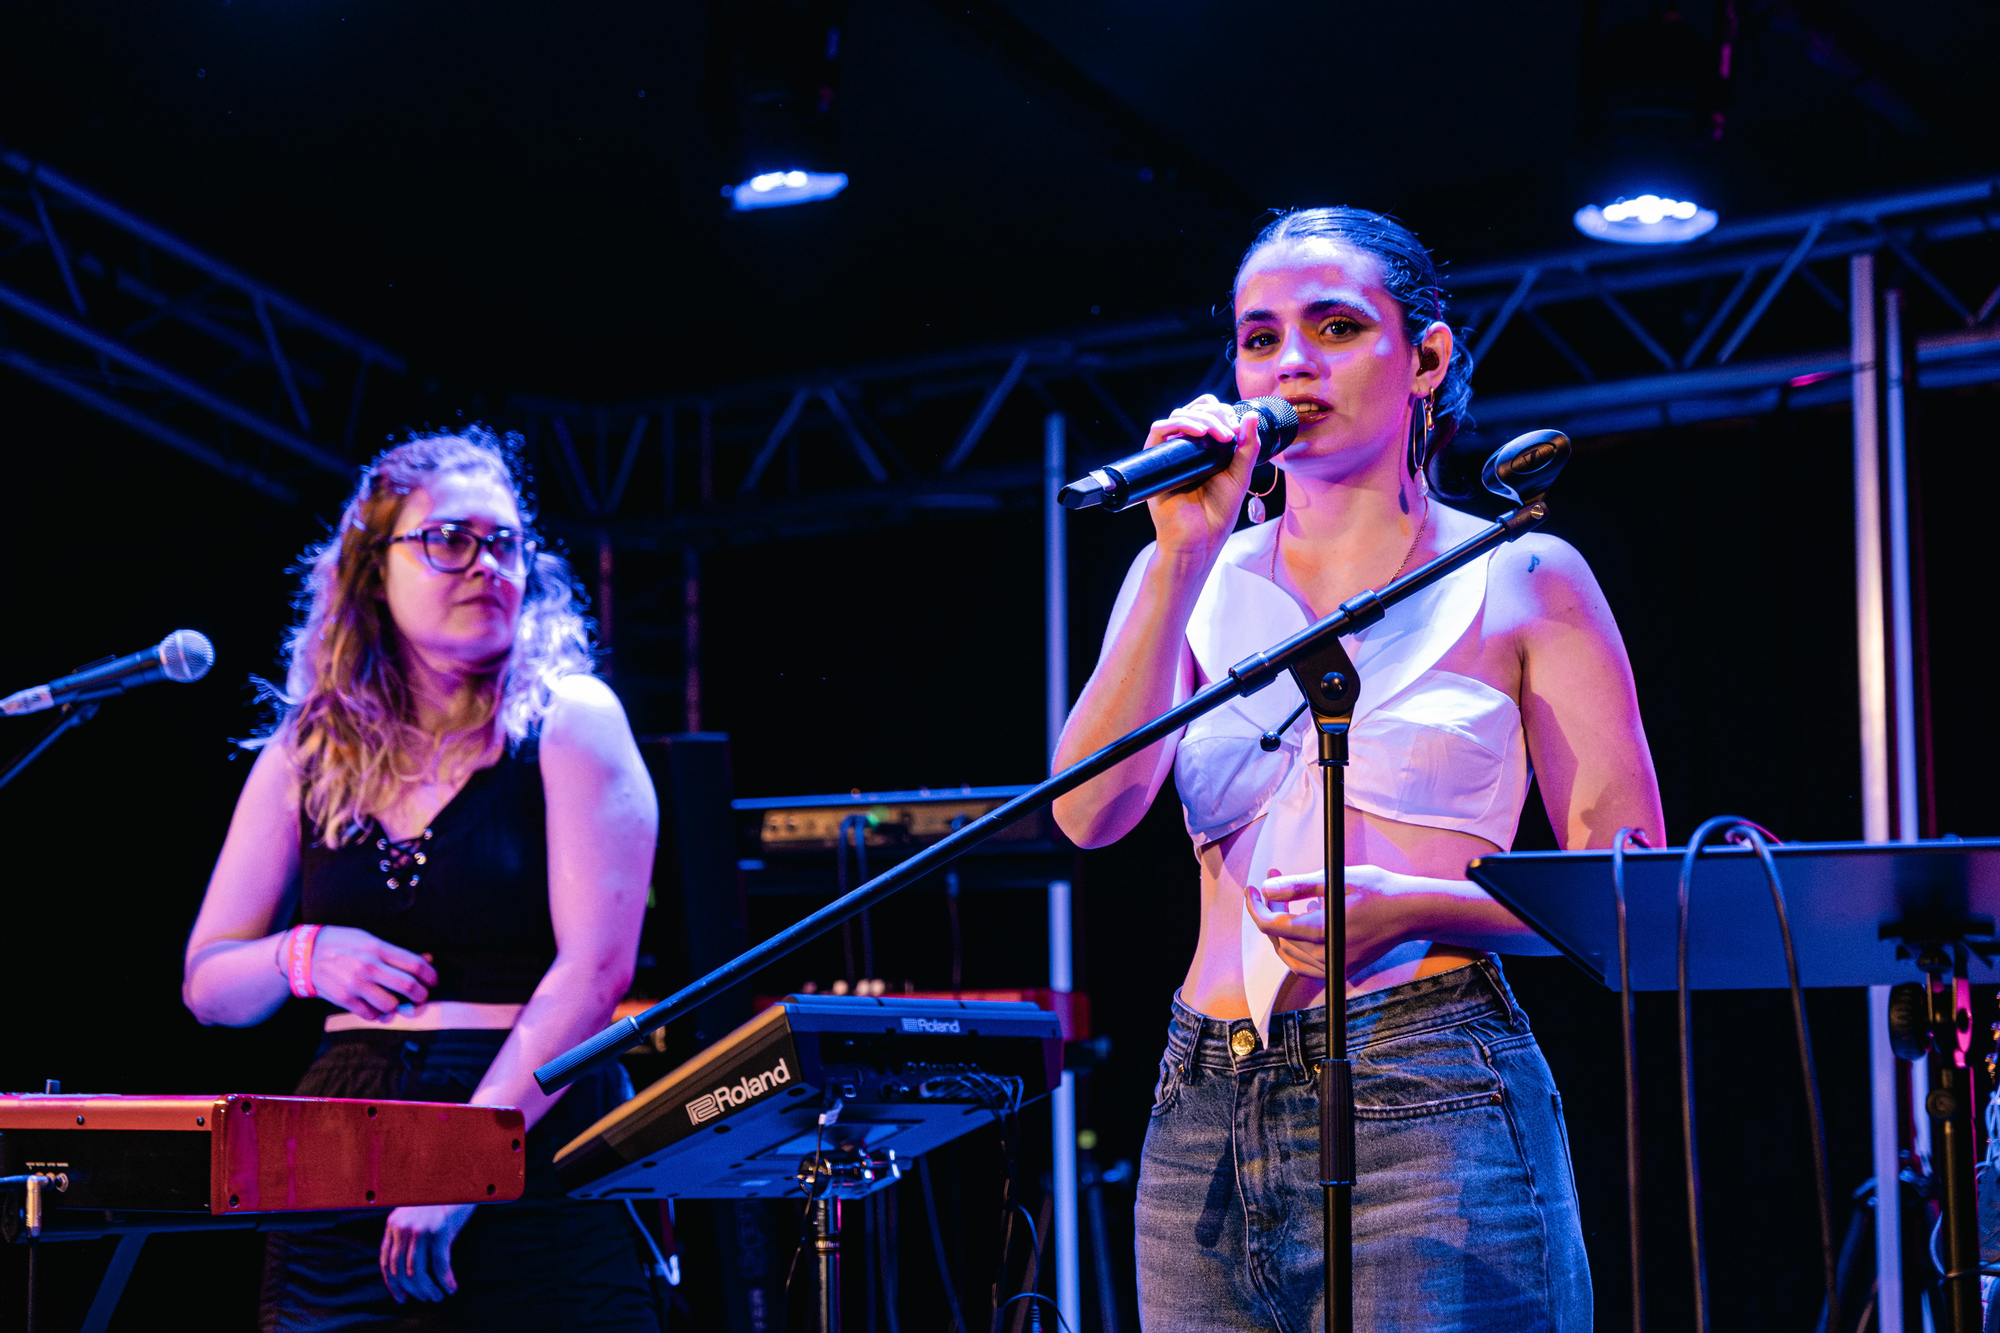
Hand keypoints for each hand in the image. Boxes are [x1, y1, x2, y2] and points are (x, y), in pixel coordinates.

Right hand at [309, 926, 438, 1018]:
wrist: (304, 954)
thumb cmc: (342, 943)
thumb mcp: (368, 939)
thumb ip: (396, 952)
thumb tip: (427, 960)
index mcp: (377, 948)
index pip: (414, 964)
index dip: (430, 975)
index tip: (433, 981)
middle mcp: (368, 966)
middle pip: (409, 986)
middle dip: (421, 995)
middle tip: (422, 997)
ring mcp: (356, 984)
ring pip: (391, 1005)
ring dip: (397, 1007)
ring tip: (396, 1003)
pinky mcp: (344, 999)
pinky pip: (370, 1015)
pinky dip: (377, 1014)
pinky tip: (376, 1007)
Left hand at [380, 1203, 475, 1301]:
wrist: (459, 1179)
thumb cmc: (442, 1200)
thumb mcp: (418, 1216)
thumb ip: (409, 1236)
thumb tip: (411, 1271)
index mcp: (394, 1224)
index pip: (386, 1261)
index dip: (393, 1283)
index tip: (401, 1297)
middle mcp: (403, 1228)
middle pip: (400, 1270)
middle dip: (413, 1290)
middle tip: (426, 1298)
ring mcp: (421, 1230)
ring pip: (418, 1272)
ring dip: (428, 1289)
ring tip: (438, 1296)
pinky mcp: (440, 1231)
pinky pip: (440, 1265)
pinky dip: (445, 1281)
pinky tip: (451, 1288)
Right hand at [1142, 395, 1265, 558]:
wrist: (1199, 539)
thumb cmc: (1217, 513)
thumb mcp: (1239, 475)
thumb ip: (1247, 447)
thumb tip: (1250, 414)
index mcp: (1204, 450)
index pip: (1207, 414)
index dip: (1221, 412)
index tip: (1237, 429)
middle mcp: (1185, 449)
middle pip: (1193, 410)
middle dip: (1214, 413)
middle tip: (1229, 433)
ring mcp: (1169, 454)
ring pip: (1177, 416)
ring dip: (1201, 418)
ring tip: (1220, 435)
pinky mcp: (1154, 462)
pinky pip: (1159, 431)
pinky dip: (1179, 424)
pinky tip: (1200, 433)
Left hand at [1246, 865, 1418, 980]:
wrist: (1411, 913)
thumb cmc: (1378, 890)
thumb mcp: (1336, 879)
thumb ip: (1298, 885)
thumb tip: (1267, 889)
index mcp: (1322, 931)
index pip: (1271, 926)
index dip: (1256, 907)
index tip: (1254, 888)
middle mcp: (1326, 956)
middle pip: (1278, 938)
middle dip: (1270, 909)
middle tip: (1275, 881)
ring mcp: (1334, 967)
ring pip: (1289, 953)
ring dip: (1281, 928)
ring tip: (1286, 899)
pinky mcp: (1341, 971)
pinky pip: (1305, 964)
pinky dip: (1296, 946)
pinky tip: (1302, 922)